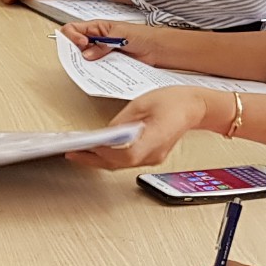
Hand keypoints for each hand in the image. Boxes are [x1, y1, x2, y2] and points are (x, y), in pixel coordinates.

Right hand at [59, 19, 188, 67]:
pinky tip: (98, 70)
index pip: (72, 29)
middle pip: (74, 44)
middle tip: (84, 56)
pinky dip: (93, 70)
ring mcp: (100, 52)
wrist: (156, 49)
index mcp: (96, 27)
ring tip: (92, 64)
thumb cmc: (141, 35)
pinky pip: (94, 67)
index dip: (72, 36)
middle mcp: (95, 39)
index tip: (82, 44)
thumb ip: (103, 44)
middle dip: (74, 50)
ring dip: (84, 62)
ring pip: (83, 57)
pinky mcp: (106, 63)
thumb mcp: (120, 35)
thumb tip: (87, 54)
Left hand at [64, 86, 206, 169]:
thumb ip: (122, 121)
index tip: (88, 146)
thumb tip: (104, 133)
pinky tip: (98, 151)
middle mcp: (155, 153)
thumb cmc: (173, 101)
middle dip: (93, 159)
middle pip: (119, 163)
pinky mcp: (151, 156)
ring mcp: (154, 158)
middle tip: (72, 154)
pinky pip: (126, 161)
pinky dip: (110, 157)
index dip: (105, 153)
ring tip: (79, 152)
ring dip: (99, 160)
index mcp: (155, 137)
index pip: (126, 155)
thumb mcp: (141, 104)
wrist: (193, 107)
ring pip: (121, 165)